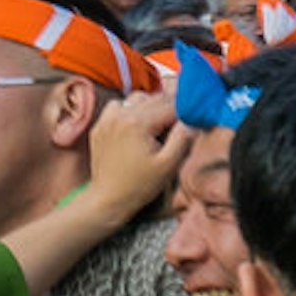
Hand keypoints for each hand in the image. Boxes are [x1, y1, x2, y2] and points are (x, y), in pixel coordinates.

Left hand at [84, 91, 191, 221]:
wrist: (108, 198)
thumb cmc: (140, 184)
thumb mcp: (168, 164)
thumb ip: (182, 138)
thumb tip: (192, 119)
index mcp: (138, 123)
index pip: (171, 105)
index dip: (187, 111)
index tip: (196, 118)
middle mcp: (121, 115)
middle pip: (155, 98)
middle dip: (171, 107)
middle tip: (181, 122)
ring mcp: (107, 120)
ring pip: (137, 98)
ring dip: (151, 105)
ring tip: (159, 123)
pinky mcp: (100, 126)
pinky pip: (119, 106)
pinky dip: (130, 109)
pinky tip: (137, 124)